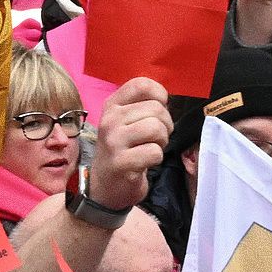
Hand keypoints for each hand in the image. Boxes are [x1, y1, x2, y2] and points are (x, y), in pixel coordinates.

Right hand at [85, 76, 170, 214]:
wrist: (104, 186)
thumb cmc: (122, 150)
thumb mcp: (124, 121)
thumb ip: (142, 105)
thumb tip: (167, 99)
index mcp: (112, 105)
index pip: (142, 84)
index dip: (160, 95)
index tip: (158, 110)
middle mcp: (110, 120)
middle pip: (156, 109)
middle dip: (165, 125)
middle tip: (155, 138)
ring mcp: (114, 141)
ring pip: (157, 129)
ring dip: (162, 142)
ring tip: (150, 148)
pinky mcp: (121, 162)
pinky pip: (154, 152)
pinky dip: (156, 159)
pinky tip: (145, 162)